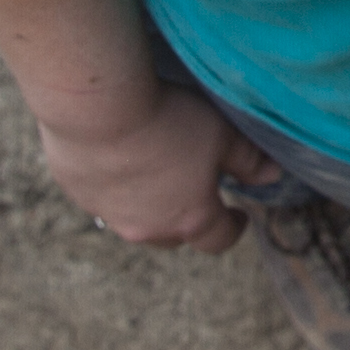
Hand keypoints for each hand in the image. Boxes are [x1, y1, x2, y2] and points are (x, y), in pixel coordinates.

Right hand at [37, 87, 244, 251]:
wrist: (95, 109)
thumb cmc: (166, 120)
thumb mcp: (221, 134)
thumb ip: (248, 160)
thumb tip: (271, 176)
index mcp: (190, 218)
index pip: (218, 240)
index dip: (232, 229)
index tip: (237, 217)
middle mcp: (147, 227)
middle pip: (173, 236)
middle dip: (187, 220)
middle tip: (194, 194)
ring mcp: (108, 214)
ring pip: (133, 220)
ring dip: (146, 205)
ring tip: (153, 176)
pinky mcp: (77, 193)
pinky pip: (100, 197)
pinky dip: (112, 184)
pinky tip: (114, 157)